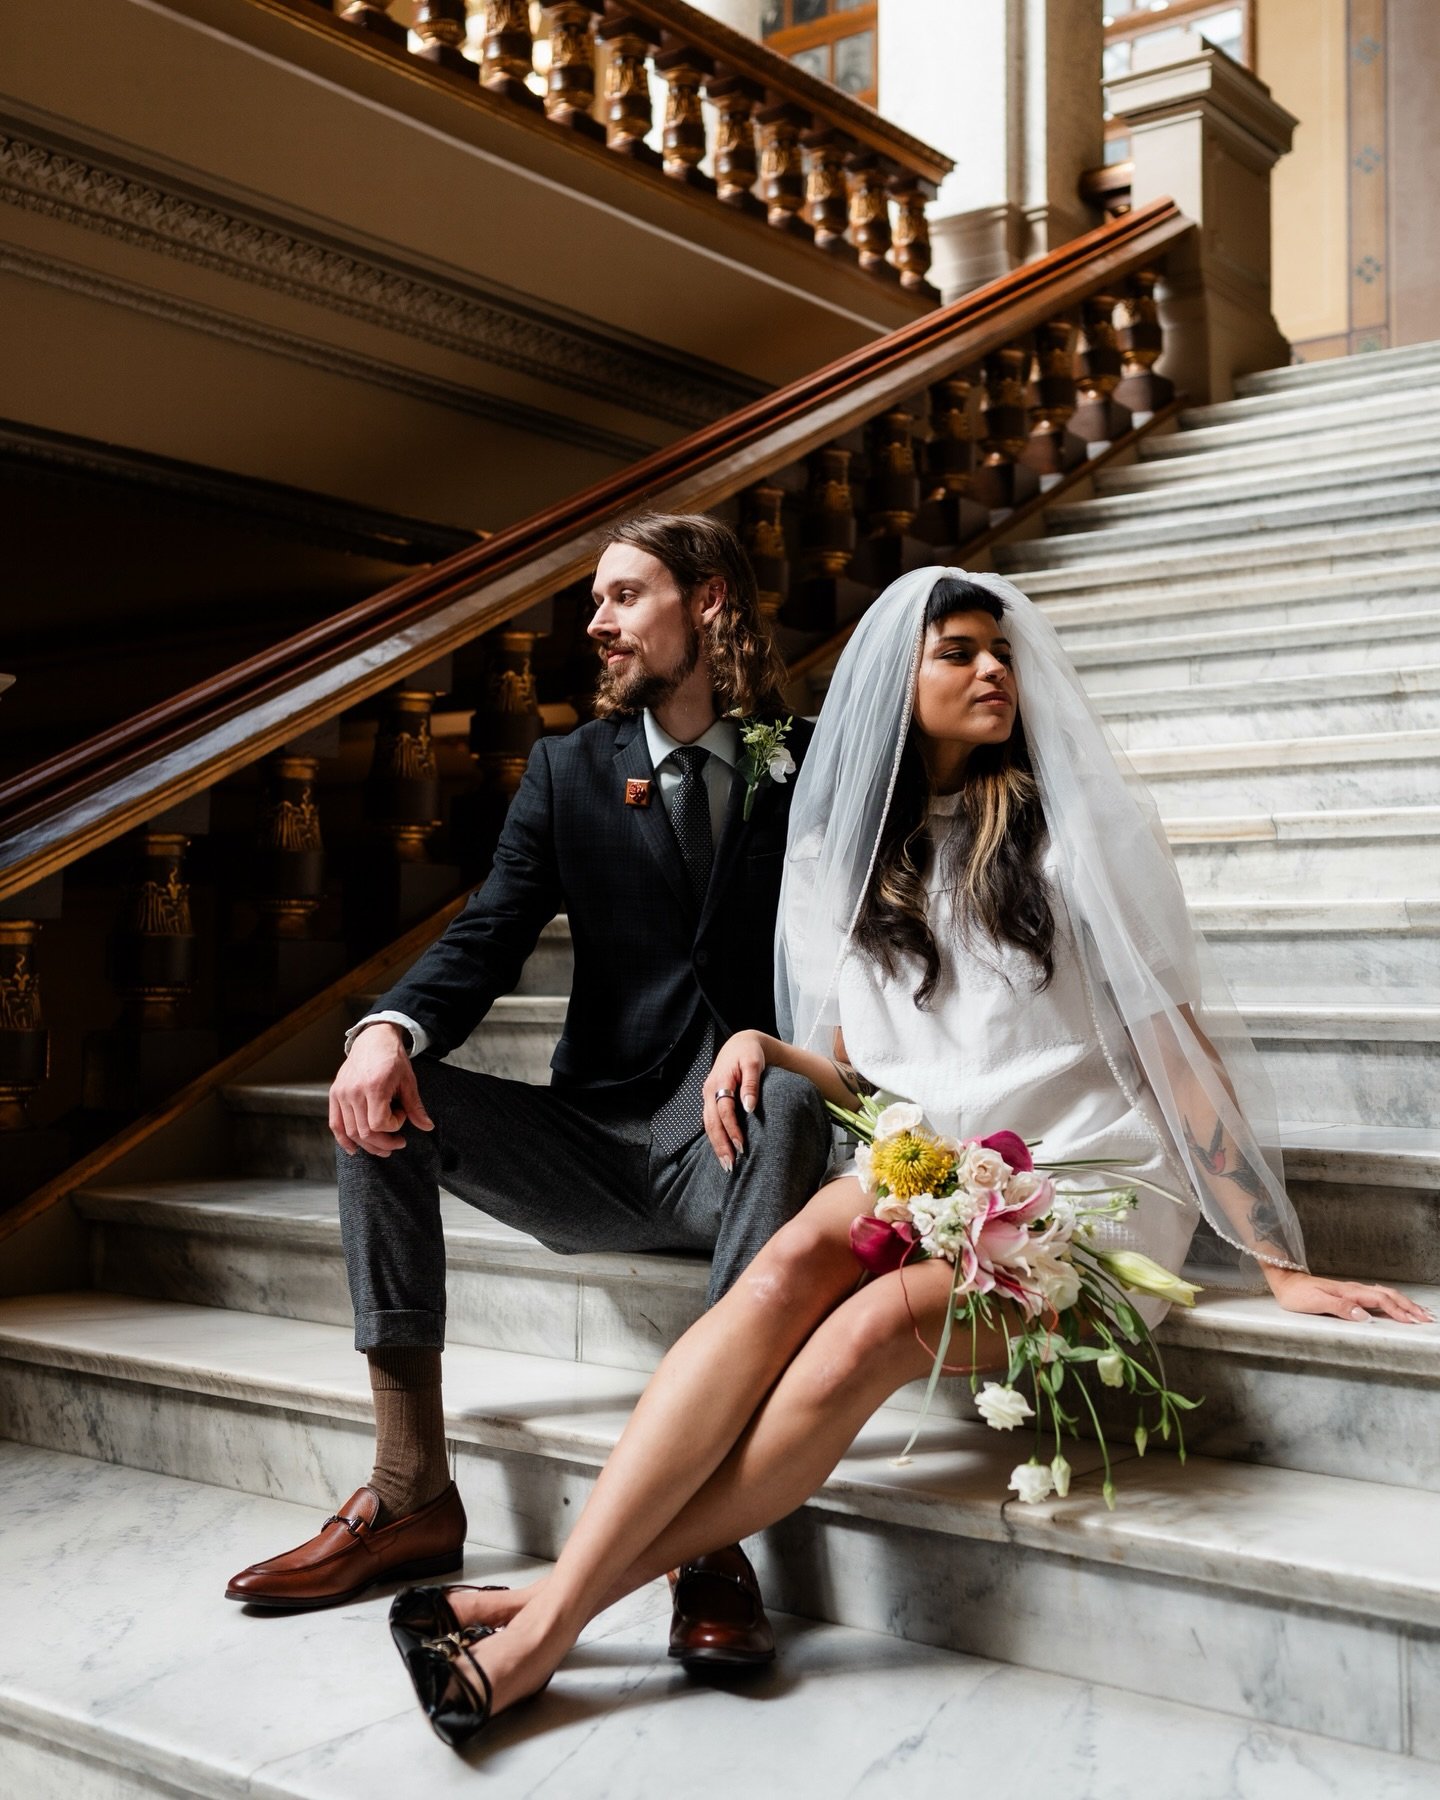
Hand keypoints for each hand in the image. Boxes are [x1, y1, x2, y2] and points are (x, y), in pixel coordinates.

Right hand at [328, 1023, 434, 1157]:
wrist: (373, 1039)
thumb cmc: (393, 1059)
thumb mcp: (408, 1081)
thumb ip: (415, 1106)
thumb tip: (428, 1127)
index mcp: (374, 1086)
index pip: (379, 1123)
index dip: (393, 1127)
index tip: (402, 1115)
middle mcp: (354, 1091)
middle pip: (364, 1131)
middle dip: (383, 1143)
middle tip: (398, 1144)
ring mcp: (341, 1093)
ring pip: (350, 1131)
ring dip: (367, 1145)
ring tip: (383, 1148)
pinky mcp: (335, 1094)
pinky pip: (335, 1124)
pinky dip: (343, 1139)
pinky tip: (354, 1149)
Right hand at [702, 1030, 769, 1170]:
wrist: (739, 1044)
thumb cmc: (750, 1053)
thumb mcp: (754, 1063)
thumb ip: (751, 1084)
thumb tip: (749, 1108)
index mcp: (720, 1081)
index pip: (724, 1110)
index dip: (732, 1129)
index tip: (742, 1146)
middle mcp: (709, 1090)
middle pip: (712, 1122)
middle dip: (720, 1145)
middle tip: (731, 1165)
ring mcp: (707, 1095)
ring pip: (708, 1125)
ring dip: (716, 1145)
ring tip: (726, 1164)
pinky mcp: (710, 1100)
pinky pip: (709, 1122)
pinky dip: (715, 1137)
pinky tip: (722, 1150)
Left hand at [1265, 1266, 1432, 1324]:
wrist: (1285, 1282)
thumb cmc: (1297, 1295)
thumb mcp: (1315, 1303)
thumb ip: (1340, 1308)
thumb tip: (1365, 1316)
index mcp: (1349, 1292)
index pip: (1380, 1301)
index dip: (1398, 1311)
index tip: (1413, 1321)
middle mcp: (1354, 1290)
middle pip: (1388, 1296)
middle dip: (1409, 1306)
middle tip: (1427, 1318)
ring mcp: (1352, 1291)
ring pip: (1385, 1294)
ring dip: (1404, 1303)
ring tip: (1419, 1312)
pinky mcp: (1349, 1293)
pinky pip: (1376, 1295)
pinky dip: (1391, 1300)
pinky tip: (1396, 1303)